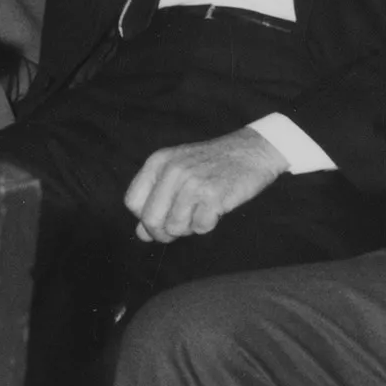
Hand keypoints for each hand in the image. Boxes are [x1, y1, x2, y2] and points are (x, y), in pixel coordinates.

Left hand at [125, 129, 289, 244]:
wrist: (253, 150)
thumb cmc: (213, 166)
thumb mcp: (178, 172)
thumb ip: (157, 200)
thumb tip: (141, 234)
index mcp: (158, 162)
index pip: (132, 203)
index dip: (144, 218)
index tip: (162, 219)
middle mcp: (172, 170)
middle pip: (150, 220)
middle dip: (163, 232)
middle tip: (182, 227)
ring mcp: (192, 182)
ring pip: (175, 227)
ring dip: (189, 227)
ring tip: (202, 210)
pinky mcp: (213, 194)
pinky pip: (200, 227)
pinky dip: (208, 224)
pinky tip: (216, 209)